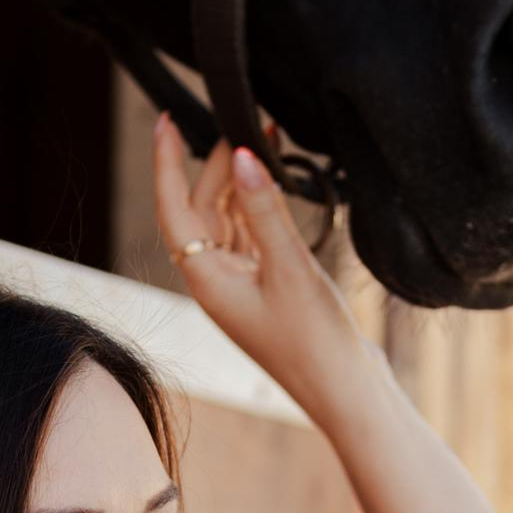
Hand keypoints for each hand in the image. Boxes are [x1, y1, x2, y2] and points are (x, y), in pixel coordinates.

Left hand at [152, 114, 375, 423]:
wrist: (345, 393)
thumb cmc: (315, 341)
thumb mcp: (290, 267)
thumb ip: (265, 208)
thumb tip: (242, 154)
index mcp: (206, 279)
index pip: (173, 207)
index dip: (166, 161)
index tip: (167, 119)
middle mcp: (214, 280)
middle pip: (202, 208)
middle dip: (218, 163)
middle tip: (250, 122)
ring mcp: (239, 285)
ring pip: (226, 220)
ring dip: (240, 183)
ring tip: (267, 142)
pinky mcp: (264, 288)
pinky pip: (249, 235)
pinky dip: (258, 206)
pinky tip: (275, 185)